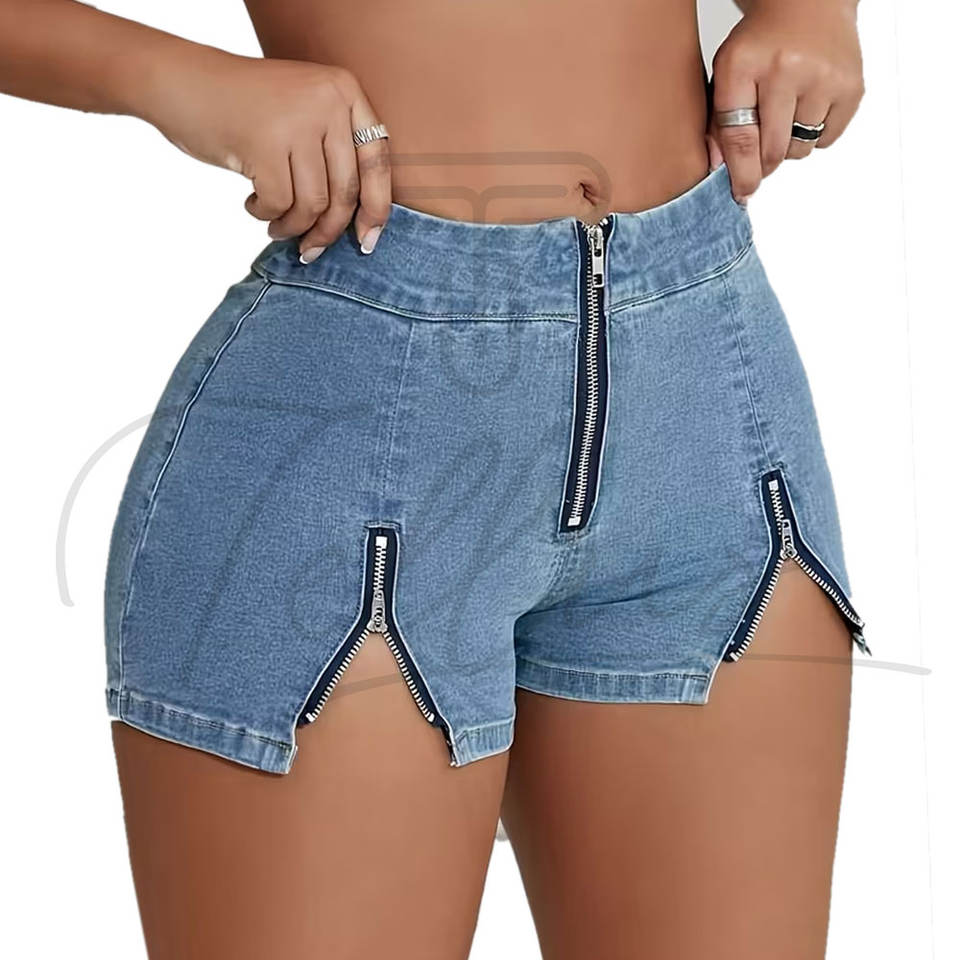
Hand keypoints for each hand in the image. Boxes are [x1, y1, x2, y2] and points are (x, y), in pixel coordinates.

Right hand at [147, 52, 390, 260]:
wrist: (181, 82)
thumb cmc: (246, 109)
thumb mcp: (304, 111)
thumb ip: (335, 150)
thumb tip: (364, 222)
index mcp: (343, 90)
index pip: (376, 161)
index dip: (377, 208)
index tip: (367, 240)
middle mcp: (326, 101)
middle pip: (345, 190)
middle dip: (329, 231)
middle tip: (311, 249)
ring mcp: (295, 122)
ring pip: (314, 204)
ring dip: (294, 227)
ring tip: (277, 227)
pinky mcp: (264, 144)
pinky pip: (281, 204)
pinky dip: (268, 215)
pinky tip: (254, 206)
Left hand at [705, 0, 863, 202]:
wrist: (809, 2)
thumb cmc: (762, 41)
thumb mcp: (727, 71)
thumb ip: (717, 120)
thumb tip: (718, 170)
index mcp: (743, 64)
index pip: (739, 136)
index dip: (740, 173)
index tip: (741, 192)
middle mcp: (785, 68)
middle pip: (772, 149)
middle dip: (764, 163)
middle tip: (762, 154)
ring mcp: (823, 77)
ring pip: (799, 148)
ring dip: (789, 145)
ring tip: (786, 115)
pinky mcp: (851, 86)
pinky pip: (826, 139)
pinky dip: (815, 133)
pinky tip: (808, 105)